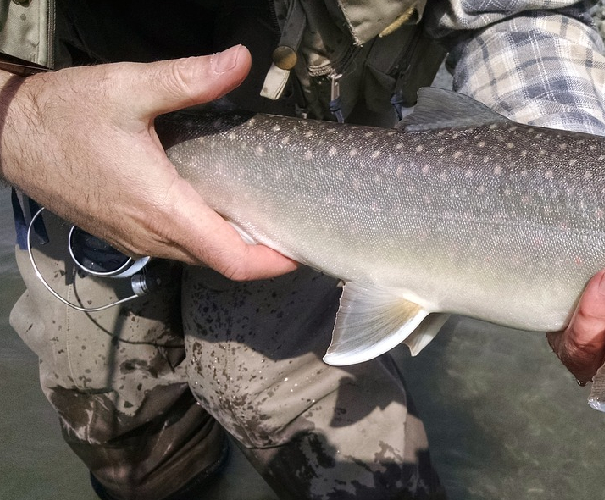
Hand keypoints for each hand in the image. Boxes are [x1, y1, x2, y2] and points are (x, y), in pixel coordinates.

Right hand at [0, 46, 295, 280]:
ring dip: (230, 243)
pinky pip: (173, 246)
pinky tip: (216, 206)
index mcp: (162, 209)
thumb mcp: (131, 88)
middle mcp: (150, 236)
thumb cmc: (65, 113)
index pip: (231, 260)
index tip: (302, 249)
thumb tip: (241, 60)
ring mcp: (133, 239)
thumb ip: (191, 79)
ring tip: (263, 214)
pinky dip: (202, 235)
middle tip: (292, 223)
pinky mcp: (121, 234)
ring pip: (196, 255)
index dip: (272, 263)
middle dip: (260, 251)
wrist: (8, 133)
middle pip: (220, 260)